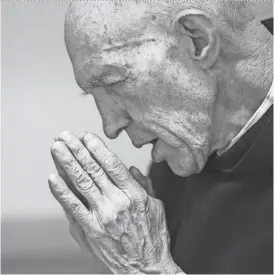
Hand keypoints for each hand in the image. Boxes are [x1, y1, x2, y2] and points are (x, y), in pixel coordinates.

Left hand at [48, 131, 182, 273]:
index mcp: (134, 194)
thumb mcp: (157, 206)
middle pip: (93, 170)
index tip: (86, 136)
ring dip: (67, 164)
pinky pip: (73, 208)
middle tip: (66, 135)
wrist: (145, 270)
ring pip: (81, 184)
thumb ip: (144, 185)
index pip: (113, 165)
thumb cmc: (153, 236)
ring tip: (56, 148)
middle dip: (78, 150)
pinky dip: (61, 192)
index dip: (98, 149)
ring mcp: (102, 217)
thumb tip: (131, 168)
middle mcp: (117, 202)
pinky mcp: (90, 230)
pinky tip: (52, 178)